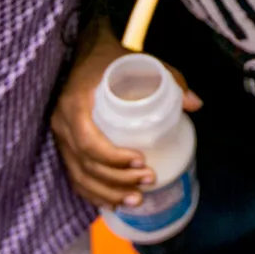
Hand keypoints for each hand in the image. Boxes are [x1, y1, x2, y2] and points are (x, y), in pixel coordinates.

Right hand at [51, 23, 200, 210]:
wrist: (82, 51)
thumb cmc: (112, 59)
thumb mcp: (140, 61)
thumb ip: (169, 78)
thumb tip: (194, 104)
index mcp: (76, 103)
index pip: (88, 141)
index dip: (113, 158)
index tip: (142, 161)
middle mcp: (63, 123)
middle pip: (86, 164)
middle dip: (118, 179)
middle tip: (149, 181)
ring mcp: (60, 136)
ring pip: (79, 175)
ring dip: (107, 193)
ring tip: (136, 200)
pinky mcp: (63, 145)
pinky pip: (74, 176)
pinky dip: (93, 193)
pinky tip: (113, 202)